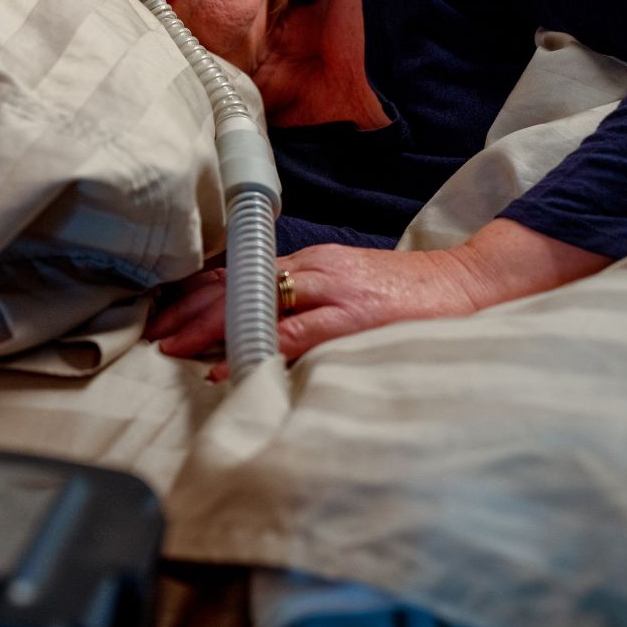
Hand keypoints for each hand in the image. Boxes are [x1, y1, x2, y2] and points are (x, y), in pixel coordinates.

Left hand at [145, 219, 611, 379]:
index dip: (198, 292)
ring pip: (255, 302)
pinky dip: (255, 347)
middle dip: (189, 308)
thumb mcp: (349, 289)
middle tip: (155, 331)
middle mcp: (315, 269)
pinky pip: (293, 334)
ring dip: (208, 324)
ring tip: (172, 344)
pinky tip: (226, 364)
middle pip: (236, 283)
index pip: (241, 272)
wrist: (470, 284)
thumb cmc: (409, 295)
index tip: (166, 311)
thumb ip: (307, 303)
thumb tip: (260, 328)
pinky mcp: (353, 318)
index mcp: (312, 263)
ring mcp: (332, 291)